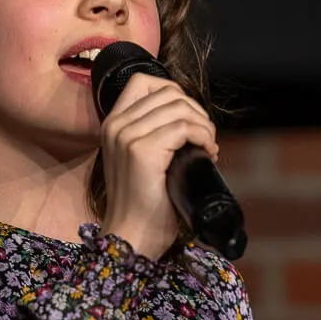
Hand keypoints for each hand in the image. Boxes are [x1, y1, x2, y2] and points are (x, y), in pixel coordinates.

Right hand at [100, 71, 219, 259]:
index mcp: (112, 124)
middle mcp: (115, 125)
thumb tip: (189, 120)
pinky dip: (203, 136)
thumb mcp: (139, 161)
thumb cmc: (143, 206)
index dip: (174, 93)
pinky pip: (184, 127)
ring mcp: (127, 136)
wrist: (131, 238)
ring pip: (178, 106)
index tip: (189, 119)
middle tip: (205, 137)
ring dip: (203, 124)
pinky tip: (208, 152)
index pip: (143, 81)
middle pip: (167, 91)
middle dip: (195, 109)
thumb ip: (152, 136)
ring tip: (208, 146)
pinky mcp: (142, 151)